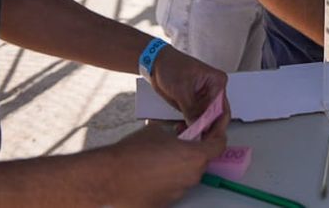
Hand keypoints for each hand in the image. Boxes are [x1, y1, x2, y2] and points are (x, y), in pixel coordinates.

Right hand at [103, 123, 226, 206]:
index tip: (214, 128)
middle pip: (200, 161)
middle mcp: (191, 178)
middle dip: (192, 150)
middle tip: (180, 139)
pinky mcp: (165, 204)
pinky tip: (148, 172)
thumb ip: (173, 133)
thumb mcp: (156, 131)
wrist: (109, 179)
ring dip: (177, 166)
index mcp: (194, 157)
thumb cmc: (132, 153)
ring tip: (158, 156)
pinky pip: (170, 188)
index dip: (217, 134)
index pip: (219, 145)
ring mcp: (178, 193)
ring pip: (184, 176)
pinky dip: (164, 179)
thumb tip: (174, 134)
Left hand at [150, 46, 230, 137]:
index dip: (214, 123)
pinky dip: (190, 126)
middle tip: (197, 138)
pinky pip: (196, 119)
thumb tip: (197, 124)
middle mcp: (213, 91)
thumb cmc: (170, 65)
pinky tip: (181, 129)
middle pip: (216, 116)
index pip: (221, 107)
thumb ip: (191, 108)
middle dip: (207, 128)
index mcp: (217, 82)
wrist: (156, 64)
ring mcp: (204, 99)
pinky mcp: (194, 105)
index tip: (204, 134)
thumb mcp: (181, 88)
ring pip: (206, 120)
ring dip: (197, 129)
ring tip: (186, 133)